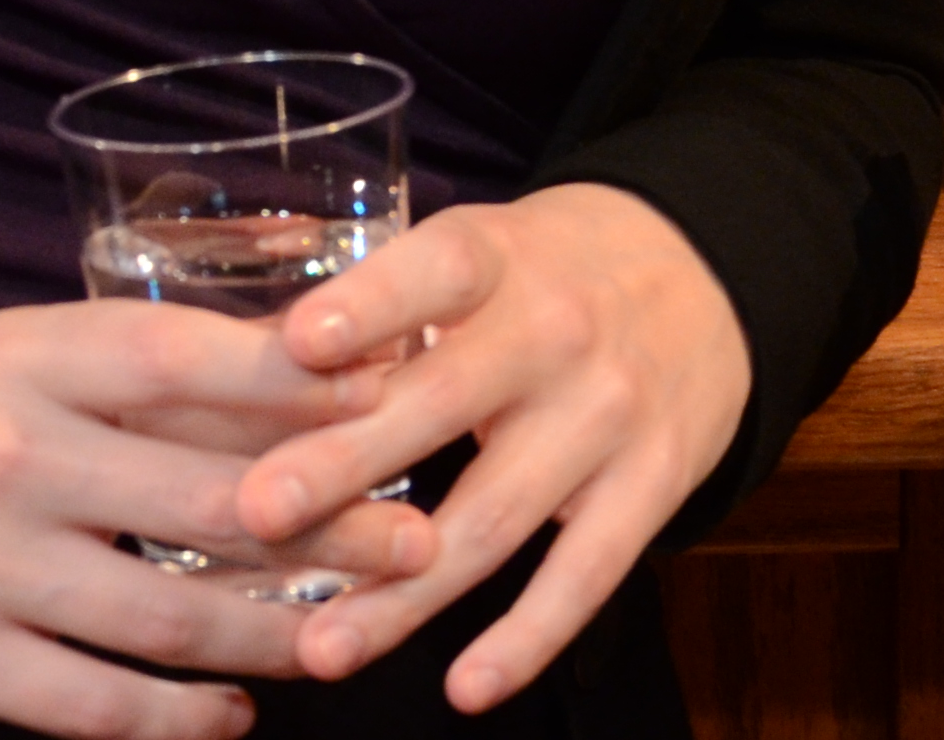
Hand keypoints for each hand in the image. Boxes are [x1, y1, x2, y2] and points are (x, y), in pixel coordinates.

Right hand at [0, 307, 434, 739]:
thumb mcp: (7, 352)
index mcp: (31, 356)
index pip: (193, 362)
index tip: (401, 400)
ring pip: (165, 618)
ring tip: (342, 644)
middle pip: (207, 503)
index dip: (306, 386)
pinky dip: (176, 720)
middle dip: (331, 529)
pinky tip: (230, 715)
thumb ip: (131, 373)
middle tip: (420, 543)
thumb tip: (293, 380)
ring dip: (272, 638)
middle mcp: (13, 453)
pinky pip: (90, 703)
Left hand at [233, 183, 749, 713]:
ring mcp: (608, 415)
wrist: (702, 276)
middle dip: (346, 465)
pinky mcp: (652, 487)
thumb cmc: (541, 273)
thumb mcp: (475, 254)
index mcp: (498, 259)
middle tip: (256, 511)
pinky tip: (465, 689)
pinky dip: (527, 639)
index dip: (371, 305)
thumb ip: (376, 311)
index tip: (296, 343)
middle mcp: (556, 332)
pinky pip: (586, 576)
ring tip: (321, 647)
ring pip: (497, 515)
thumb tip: (241, 371)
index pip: (436, 272)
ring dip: (406, 592)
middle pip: (443, 405)